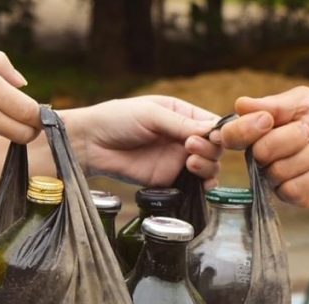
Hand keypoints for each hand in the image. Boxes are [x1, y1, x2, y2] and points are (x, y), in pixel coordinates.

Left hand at [61, 96, 222, 189]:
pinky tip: (199, 182)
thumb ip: (181, 124)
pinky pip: (194, 184)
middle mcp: (182, 137)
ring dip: (207, 165)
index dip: (218, 132)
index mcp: (181, 115)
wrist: (90, 144)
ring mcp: (176, 159)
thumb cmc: (116, 120)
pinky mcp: (168, 179)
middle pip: (215, 146)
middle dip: (210, 148)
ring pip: (209, 165)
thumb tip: (213, 131)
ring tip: (189, 161)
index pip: (212, 124)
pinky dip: (203, 185)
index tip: (213, 137)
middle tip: (190, 147)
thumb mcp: (151, 114)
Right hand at [214, 87, 308, 207]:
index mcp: (257, 131)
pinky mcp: (292, 197)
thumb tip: (240, 104)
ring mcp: (274, 179)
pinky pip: (292, 189)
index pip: (230, 135)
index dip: (245, 129)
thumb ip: (273, 105)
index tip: (268, 120)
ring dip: (307, 156)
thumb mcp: (304, 102)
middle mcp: (260, 157)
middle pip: (259, 152)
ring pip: (278, 171)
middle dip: (292, 138)